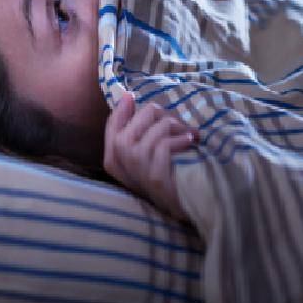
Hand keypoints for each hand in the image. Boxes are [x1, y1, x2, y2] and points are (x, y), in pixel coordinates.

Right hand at [103, 92, 197, 220]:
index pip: (113, 121)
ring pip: (158, 127)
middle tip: (181, 128)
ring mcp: (135, 168)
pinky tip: (190, 144)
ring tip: (190, 137)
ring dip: (180, 128)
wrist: (182, 206)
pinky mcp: (154, 175)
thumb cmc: (164, 175)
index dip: (126, 108)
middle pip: (143, 115)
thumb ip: (134, 128)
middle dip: (167, 116)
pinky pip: (166, 143)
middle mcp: (118, 161)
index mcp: (112, 156)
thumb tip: (126, 96)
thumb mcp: (144, 152)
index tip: (138, 100)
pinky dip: (183, 141)